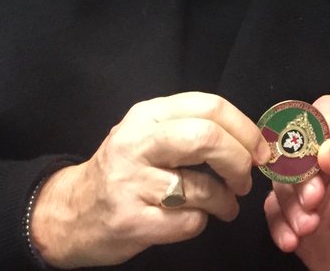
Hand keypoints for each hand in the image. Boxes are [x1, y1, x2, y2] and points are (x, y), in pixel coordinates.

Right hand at [30, 92, 269, 266]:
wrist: (69, 213)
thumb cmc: (125, 170)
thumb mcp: (149, 134)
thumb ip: (193, 128)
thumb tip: (252, 139)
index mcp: (148, 115)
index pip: (209, 106)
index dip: (244, 128)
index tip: (260, 148)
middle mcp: (137, 143)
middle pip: (207, 138)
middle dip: (239, 160)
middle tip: (246, 177)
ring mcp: (131, 183)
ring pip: (202, 187)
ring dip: (226, 200)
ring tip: (226, 204)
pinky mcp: (131, 221)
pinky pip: (188, 222)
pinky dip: (201, 222)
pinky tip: (194, 218)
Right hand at [264, 95, 329, 270]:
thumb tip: (327, 150)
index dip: (320, 125)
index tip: (320, 154)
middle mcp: (326, 154)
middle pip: (297, 144)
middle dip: (300, 175)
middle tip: (314, 199)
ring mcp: (306, 181)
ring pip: (281, 177)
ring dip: (291, 204)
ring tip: (309, 226)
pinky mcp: (290, 209)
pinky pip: (271, 208)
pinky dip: (279, 225)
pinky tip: (295, 239)